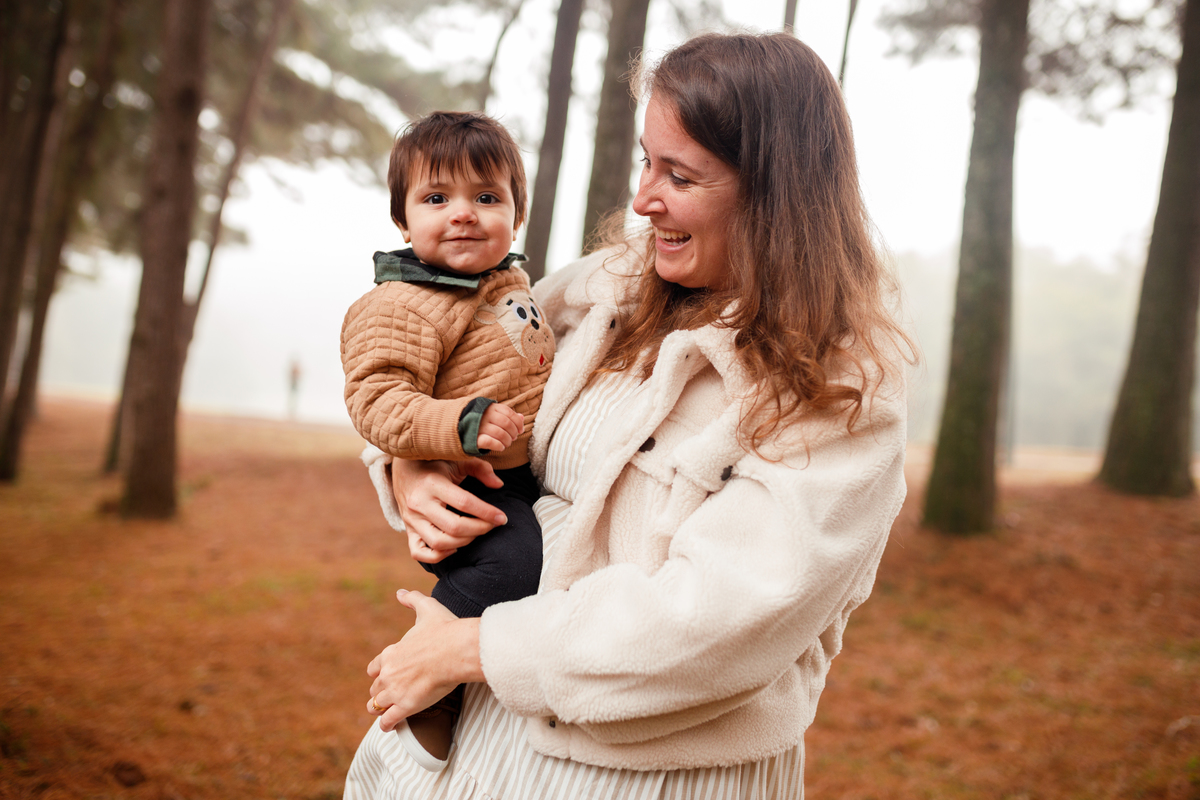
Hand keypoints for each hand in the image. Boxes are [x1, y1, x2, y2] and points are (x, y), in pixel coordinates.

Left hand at [366, 590, 483, 731]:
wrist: (456, 650)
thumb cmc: (444, 629)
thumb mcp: (426, 608)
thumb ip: (412, 599)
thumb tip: (400, 592)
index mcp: (391, 653)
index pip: (374, 668)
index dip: (378, 673)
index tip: (384, 675)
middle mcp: (388, 673)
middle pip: (374, 688)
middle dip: (379, 692)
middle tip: (386, 696)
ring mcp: (395, 691)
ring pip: (377, 705)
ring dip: (379, 709)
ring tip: (383, 713)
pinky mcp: (406, 706)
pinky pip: (388, 720)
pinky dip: (387, 724)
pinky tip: (389, 726)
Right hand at [391, 457, 506, 563]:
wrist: (403, 469)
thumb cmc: (435, 464)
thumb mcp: (456, 459)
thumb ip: (480, 468)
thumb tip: (499, 484)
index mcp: (432, 484)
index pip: (464, 503)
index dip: (487, 512)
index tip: (502, 517)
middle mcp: (419, 504)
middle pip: (453, 527)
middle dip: (479, 529)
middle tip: (492, 525)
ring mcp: (411, 520)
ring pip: (438, 543)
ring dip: (463, 542)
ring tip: (476, 533)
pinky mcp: (408, 530)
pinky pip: (419, 553)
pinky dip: (439, 555)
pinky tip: (454, 546)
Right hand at [477, 403, 523, 452]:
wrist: (457, 427)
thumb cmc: (479, 422)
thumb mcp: (493, 414)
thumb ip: (507, 415)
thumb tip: (522, 417)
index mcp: (490, 408)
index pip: (509, 413)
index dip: (518, 422)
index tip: (520, 430)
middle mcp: (485, 415)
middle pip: (506, 424)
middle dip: (513, 433)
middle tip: (513, 438)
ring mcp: (479, 426)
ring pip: (500, 434)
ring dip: (507, 441)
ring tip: (507, 443)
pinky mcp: (474, 438)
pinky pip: (490, 442)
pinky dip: (499, 445)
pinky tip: (501, 447)